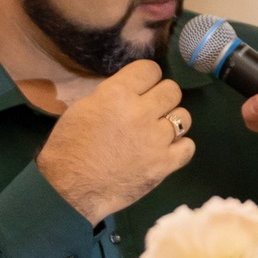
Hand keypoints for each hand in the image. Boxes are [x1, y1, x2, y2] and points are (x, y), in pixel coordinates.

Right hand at [34, 58, 194, 220]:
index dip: (147, 78)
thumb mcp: (84, 107)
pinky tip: (165, 151)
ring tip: (158, 131)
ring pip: (184, 117)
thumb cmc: (69, 147)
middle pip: (172, 90)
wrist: (70, 187)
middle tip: (151, 110)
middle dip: (162, 97)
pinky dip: (179, 148)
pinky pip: (188, 147)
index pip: (150, 69)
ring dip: (172, 122)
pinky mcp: (164, 164)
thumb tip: (132, 92)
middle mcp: (141, 112)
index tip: (143, 87)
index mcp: (117, 94)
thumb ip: (112, 95)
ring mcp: (156, 139)